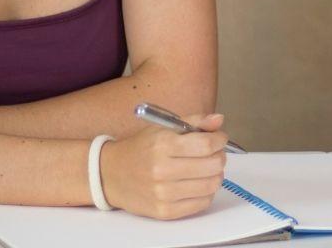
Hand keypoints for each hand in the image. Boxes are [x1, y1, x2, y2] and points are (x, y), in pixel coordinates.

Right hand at [100, 113, 227, 218]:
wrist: (111, 175)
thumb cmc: (141, 148)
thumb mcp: (163, 128)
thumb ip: (194, 121)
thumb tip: (219, 120)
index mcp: (163, 145)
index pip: (206, 144)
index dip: (220, 140)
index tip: (219, 138)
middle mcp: (162, 170)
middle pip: (212, 165)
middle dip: (219, 156)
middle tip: (214, 153)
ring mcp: (163, 194)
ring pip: (211, 185)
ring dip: (215, 175)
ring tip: (206, 168)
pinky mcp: (165, 212)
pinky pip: (202, 203)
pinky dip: (206, 192)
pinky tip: (197, 183)